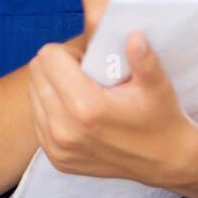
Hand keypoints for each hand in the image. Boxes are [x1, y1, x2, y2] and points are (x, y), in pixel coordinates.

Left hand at [27, 29, 197, 185]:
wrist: (163, 161)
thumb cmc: (160, 117)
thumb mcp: (157, 84)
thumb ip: (144, 59)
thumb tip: (133, 36)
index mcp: (85, 107)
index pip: (49, 57)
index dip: (69, 52)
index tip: (89, 61)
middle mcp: (64, 130)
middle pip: (37, 73)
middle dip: (58, 66)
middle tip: (86, 75)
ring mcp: (58, 148)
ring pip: (33, 94)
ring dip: (53, 87)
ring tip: (82, 92)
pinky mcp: (56, 159)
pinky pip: (38, 119)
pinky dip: (52, 109)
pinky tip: (77, 112)